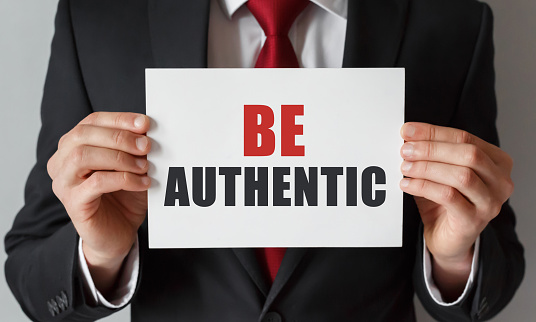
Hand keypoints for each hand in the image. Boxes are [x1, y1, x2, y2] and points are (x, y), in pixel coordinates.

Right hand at [47, 112, 150, 294]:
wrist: (118, 234)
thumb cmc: (124, 197)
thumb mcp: (132, 166)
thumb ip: (135, 147)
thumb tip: (148, 129)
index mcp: (72, 146)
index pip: (91, 122)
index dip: (118, 119)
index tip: (145, 123)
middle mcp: (61, 162)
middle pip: (83, 135)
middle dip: (119, 137)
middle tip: (147, 146)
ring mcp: (63, 183)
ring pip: (83, 156)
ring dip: (119, 157)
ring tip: (144, 166)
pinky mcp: (73, 203)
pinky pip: (96, 182)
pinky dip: (124, 179)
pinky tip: (143, 183)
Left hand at [399, 122, 513, 298]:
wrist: (447, 239)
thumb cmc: (445, 201)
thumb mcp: (440, 171)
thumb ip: (431, 153)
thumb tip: (408, 134)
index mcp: (496, 161)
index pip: (465, 138)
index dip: (433, 132)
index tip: (407, 131)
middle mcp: (500, 180)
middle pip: (468, 154)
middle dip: (432, 149)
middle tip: (405, 150)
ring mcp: (490, 202)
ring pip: (461, 175)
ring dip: (427, 168)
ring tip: (405, 167)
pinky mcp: (474, 220)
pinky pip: (448, 196)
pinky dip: (424, 186)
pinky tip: (407, 184)